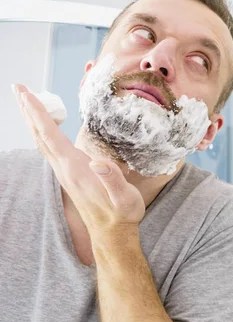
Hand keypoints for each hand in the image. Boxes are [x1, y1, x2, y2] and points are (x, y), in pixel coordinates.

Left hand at [13, 84, 144, 235]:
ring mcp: (64, 172)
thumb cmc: (121, 214)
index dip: (39, 114)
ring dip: (33, 119)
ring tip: (27, 100)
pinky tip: (46, 126)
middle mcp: (64, 169)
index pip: (52, 136)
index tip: (27, 93)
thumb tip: (98, 162)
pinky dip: (43, 131)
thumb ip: (113, 180)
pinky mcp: (68, 175)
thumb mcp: (124, 198)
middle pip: (40, 135)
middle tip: (18, 87)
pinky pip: (49, 148)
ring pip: (42, 141)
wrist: (112, 233)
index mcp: (76, 168)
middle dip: (29, 110)